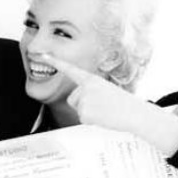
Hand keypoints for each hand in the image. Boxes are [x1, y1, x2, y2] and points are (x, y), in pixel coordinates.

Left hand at [42, 53, 177, 155]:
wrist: (135, 113)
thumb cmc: (123, 104)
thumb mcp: (106, 90)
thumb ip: (91, 91)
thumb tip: (82, 100)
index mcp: (92, 79)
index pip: (70, 69)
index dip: (55, 62)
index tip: (42, 56)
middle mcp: (86, 87)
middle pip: (73, 98)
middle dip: (83, 105)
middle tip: (102, 106)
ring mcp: (85, 99)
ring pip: (78, 109)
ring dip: (89, 112)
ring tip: (104, 111)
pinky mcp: (85, 112)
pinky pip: (83, 118)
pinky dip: (92, 121)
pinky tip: (104, 117)